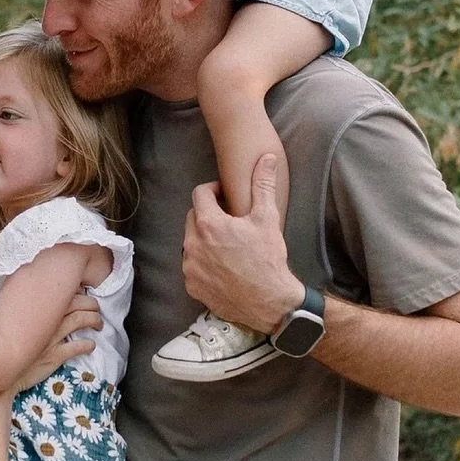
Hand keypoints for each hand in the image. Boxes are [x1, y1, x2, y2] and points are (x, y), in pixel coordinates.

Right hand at [17, 292, 101, 390]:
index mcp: (34, 311)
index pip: (60, 293)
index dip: (74, 291)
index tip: (79, 292)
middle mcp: (46, 321)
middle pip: (76, 304)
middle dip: (90, 303)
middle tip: (95, 306)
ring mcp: (52, 338)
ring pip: (80, 321)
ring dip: (93, 320)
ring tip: (99, 323)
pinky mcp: (56, 356)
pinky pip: (77, 347)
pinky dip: (87, 345)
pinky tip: (91, 345)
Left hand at [181, 155, 303, 334]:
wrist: (269, 302)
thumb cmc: (268, 259)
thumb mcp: (267, 219)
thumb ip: (263, 185)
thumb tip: (266, 158)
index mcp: (208, 224)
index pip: (199, 194)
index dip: (212, 190)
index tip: (224, 195)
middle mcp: (192, 245)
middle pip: (192, 218)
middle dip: (207, 214)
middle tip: (228, 220)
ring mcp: (189, 267)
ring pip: (190, 242)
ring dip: (203, 239)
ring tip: (225, 244)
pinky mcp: (191, 286)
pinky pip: (192, 266)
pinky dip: (202, 263)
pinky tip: (221, 265)